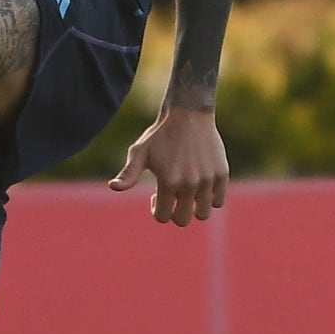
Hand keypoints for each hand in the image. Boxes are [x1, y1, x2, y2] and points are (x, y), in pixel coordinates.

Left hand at [108, 106, 228, 225]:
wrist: (187, 113)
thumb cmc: (159, 134)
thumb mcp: (140, 152)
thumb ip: (128, 173)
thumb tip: (112, 187)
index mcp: (168, 181)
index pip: (162, 216)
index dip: (156, 210)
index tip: (155, 196)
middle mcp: (189, 183)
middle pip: (182, 220)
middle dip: (173, 213)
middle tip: (171, 196)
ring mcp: (207, 179)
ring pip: (203, 214)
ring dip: (193, 208)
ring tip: (187, 193)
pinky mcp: (221, 174)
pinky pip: (218, 201)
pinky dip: (210, 199)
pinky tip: (200, 185)